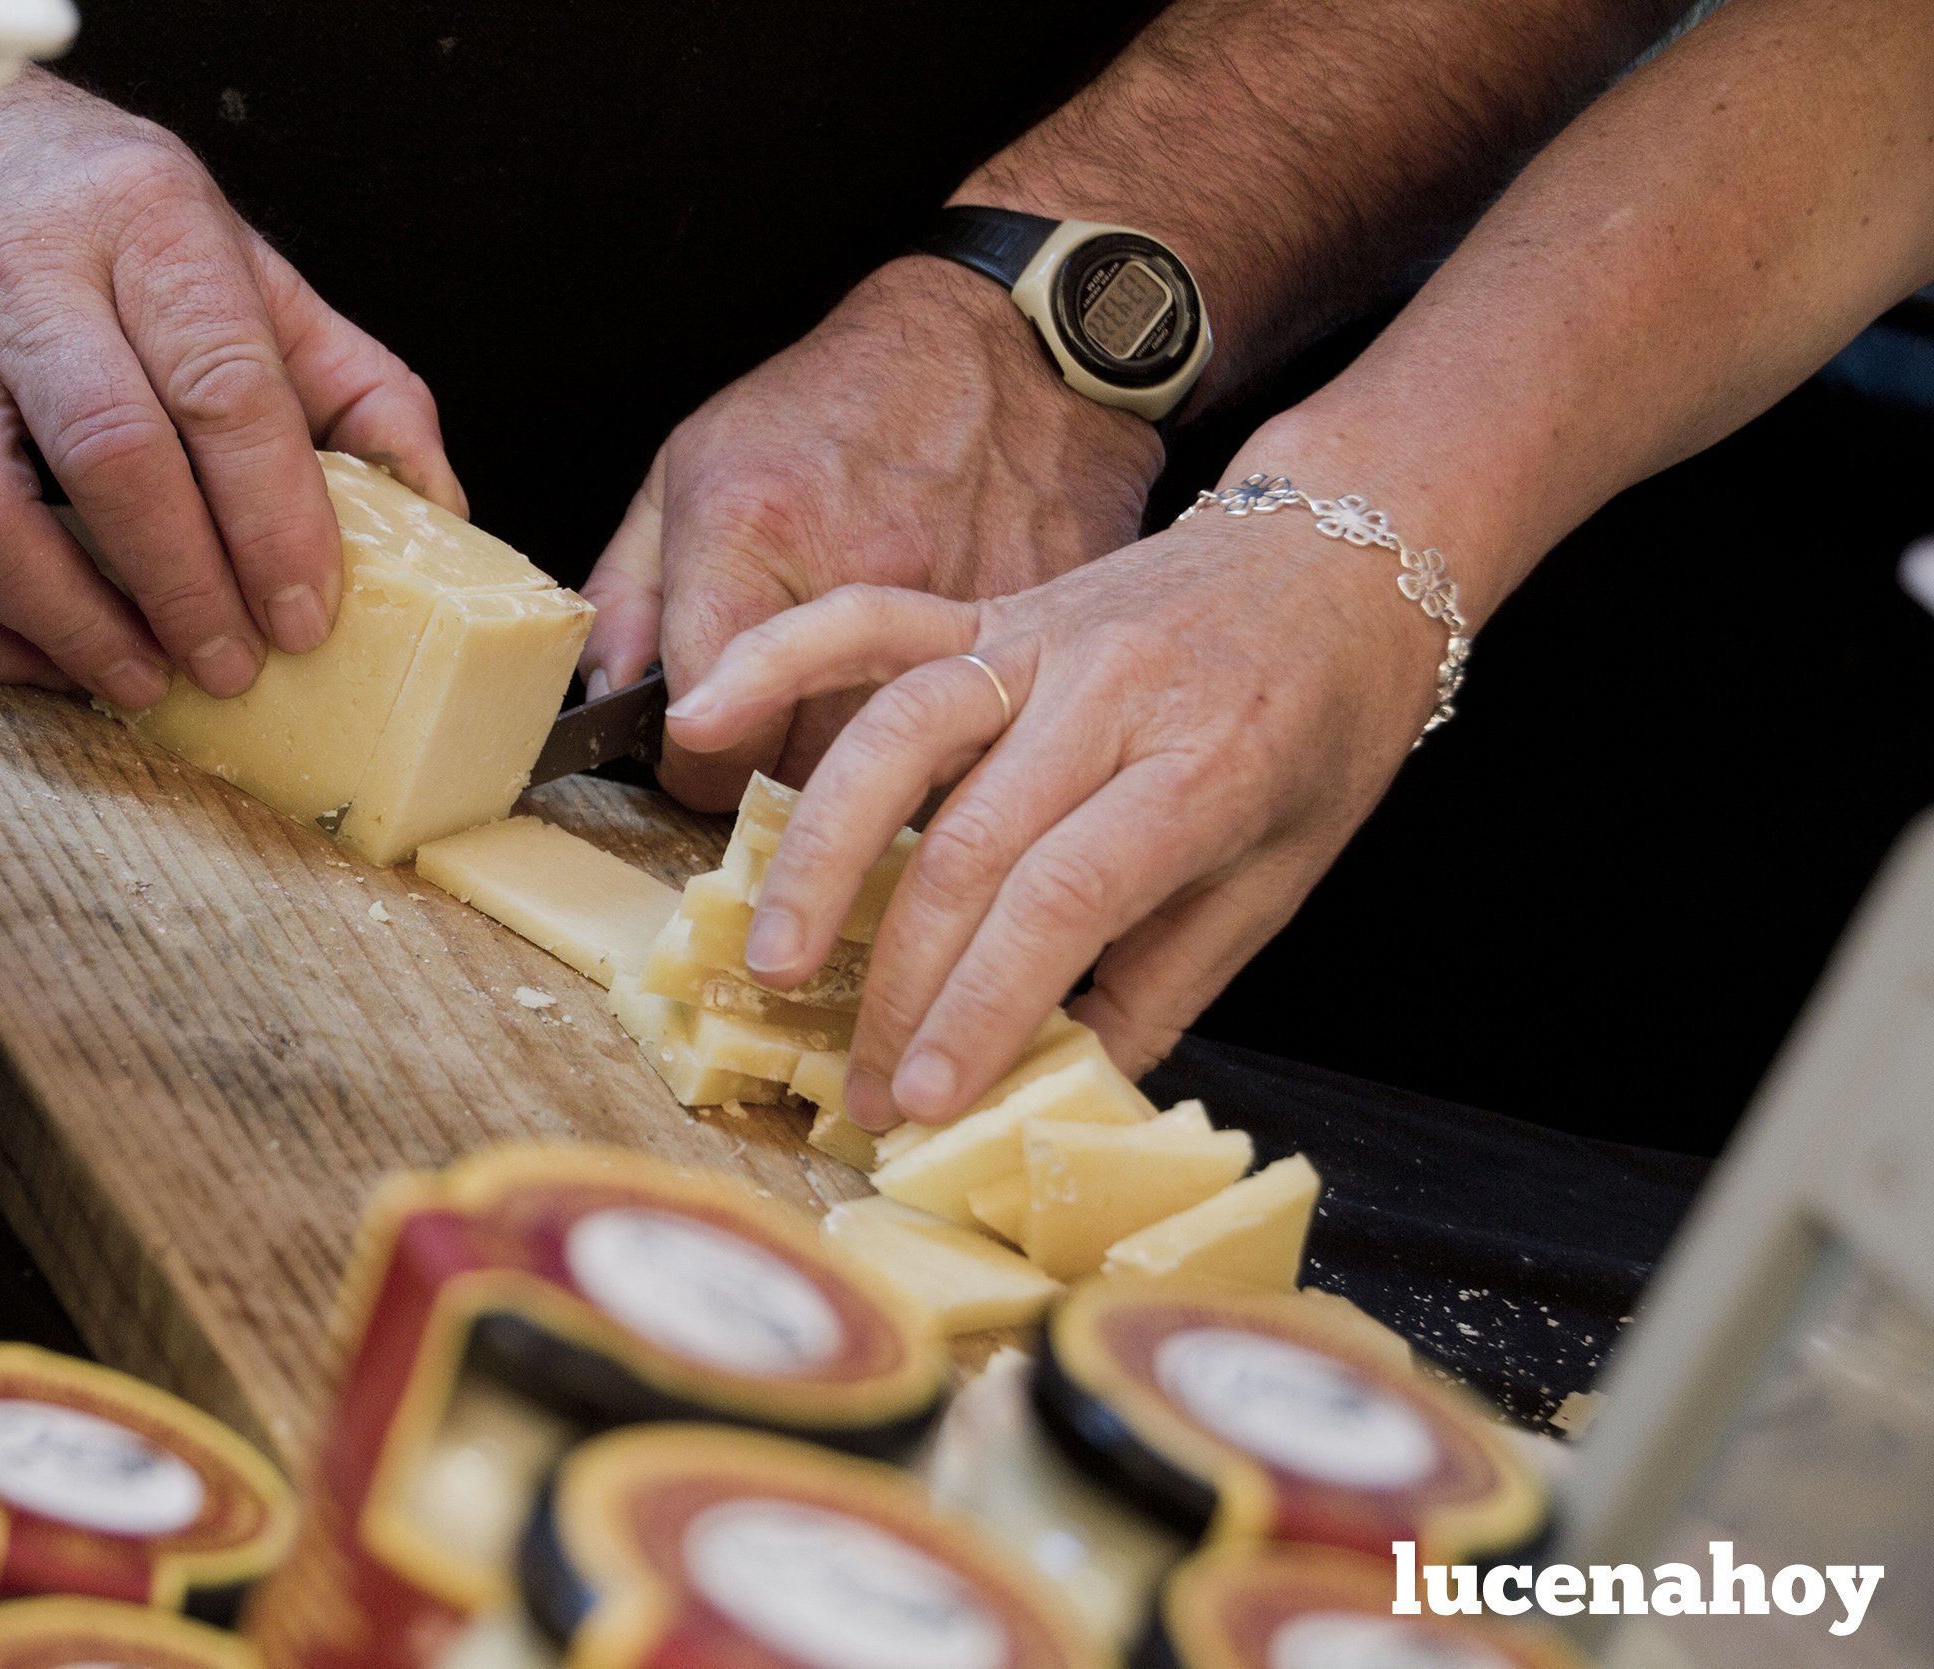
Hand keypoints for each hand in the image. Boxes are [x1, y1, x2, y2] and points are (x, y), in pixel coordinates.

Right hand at [0, 71, 463, 706]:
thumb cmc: (113, 223)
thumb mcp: (251, 271)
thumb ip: (353, 385)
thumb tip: (435, 509)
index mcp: (151, 225)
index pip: (224, 386)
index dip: (271, 517)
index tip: (304, 610)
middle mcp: (32, 269)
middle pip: (113, 451)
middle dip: (184, 582)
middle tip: (233, 661)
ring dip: (71, 617)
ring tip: (140, 675)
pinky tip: (45, 655)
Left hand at [580, 256, 1162, 809]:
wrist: (1002, 346)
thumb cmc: (835, 405)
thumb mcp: (694, 467)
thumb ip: (631, 591)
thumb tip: (611, 696)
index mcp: (752, 533)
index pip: (705, 744)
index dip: (691, 766)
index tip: (700, 752)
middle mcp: (855, 577)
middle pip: (798, 778)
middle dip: (776, 773)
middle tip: (780, 732)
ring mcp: (959, 610)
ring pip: (891, 782)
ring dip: (864, 770)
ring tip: (855, 714)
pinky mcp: (1035, 632)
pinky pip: (978, 741)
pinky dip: (952, 742)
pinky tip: (937, 700)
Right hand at [663, 503, 1450, 1128]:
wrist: (1346, 557)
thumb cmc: (1324, 725)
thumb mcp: (1282, 873)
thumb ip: (1166, 981)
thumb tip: (1062, 1084)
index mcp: (1204, 769)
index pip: (1062, 900)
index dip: (980, 1007)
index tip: (926, 1097)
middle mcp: (1109, 695)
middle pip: (969, 845)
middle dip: (903, 984)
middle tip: (862, 1083)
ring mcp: (1039, 639)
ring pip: (898, 738)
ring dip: (821, 857)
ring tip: (780, 961)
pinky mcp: (992, 609)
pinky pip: (871, 626)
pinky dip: (780, 661)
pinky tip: (703, 716)